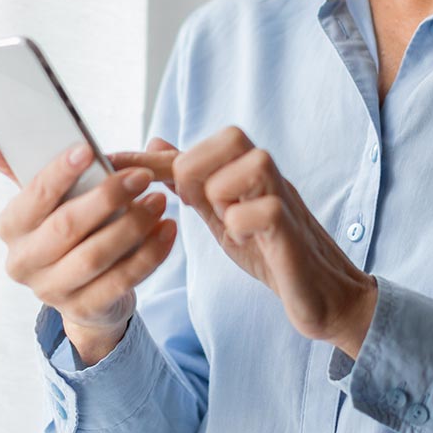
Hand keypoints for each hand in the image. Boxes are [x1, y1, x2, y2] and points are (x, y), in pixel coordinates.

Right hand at [0, 124, 177, 364]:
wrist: (83, 292)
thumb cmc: (64, 229)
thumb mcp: (43, 200)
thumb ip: (16, 164)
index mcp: (10, 228)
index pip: (32, 197)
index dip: (59, 172)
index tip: (88, 148)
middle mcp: (23, 263)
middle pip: (65, 228)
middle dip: (106, 198)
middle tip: (141, 176)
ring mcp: (52, 291)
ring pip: (95, 257)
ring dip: (132, 226)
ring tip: (159, 200)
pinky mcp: (85, 309)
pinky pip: (122, 282)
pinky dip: (150, 254)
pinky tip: (168, 230)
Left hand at [110, 126, 376, 359]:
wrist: (324, 295)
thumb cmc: (272, 252)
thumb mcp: (220, 214)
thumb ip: (191, 182)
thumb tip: (158, 143)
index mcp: (244, 173)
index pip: (196, 148)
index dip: (150, 157)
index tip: (109, 161)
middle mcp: (267, 180)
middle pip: (233, 137)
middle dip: (199, 167)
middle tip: (193, 202)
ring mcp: (284, 203)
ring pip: (255, 162)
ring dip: (225, 191)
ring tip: (224, 220)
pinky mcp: (293, 234)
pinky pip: (267, 209)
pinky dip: (243, 221)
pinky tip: (241, 239)